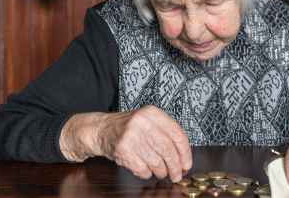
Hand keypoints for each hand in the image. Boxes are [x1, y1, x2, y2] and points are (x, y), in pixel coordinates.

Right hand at [60, 106, 191, 181]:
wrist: (101, 129)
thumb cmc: (128, 127)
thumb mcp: (148, 122)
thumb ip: (166, 133)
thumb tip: (183, 157)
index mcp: (152, 113)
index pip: (177, 134)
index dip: (185, 153)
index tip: (187, 164)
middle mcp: (143, 122)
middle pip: (168, 150)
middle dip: (175, 166)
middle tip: (177, 174)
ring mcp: (132, 136)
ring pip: (156, 161)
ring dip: (161, 172)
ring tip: (161, 172)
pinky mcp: (123, 150)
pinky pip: (142, 169)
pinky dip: (146, 173)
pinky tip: (145, 169)